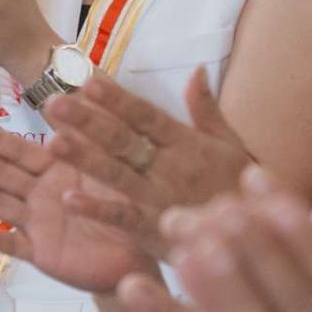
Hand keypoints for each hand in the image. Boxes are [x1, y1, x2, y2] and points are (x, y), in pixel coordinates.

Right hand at [0, 119, 159, 293]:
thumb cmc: (132, 208)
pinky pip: (14, 245)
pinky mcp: (42, 253)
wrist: (142, 257)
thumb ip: (95, 138)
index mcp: (56, 169)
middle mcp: (40, 194)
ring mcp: (37, 223)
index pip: (19, 151)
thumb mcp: (117, 167)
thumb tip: (82, 96)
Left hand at [43, 68, 251, 231]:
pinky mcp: (154, 231)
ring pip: (117, 174)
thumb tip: (196, 69)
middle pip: (124, 140)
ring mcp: (161, 200)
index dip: (117, 98)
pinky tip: (68, 199)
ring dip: (84, 158)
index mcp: (187, 144)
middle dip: (89, 120)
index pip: (146, 116)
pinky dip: (97, 209)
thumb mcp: (231, 145)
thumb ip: (207, 110)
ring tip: (53, 141)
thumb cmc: (239, 188)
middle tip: (55, 102)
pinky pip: (122, 218)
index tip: (88, 80)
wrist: (258, 242)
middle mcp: (171, 168)